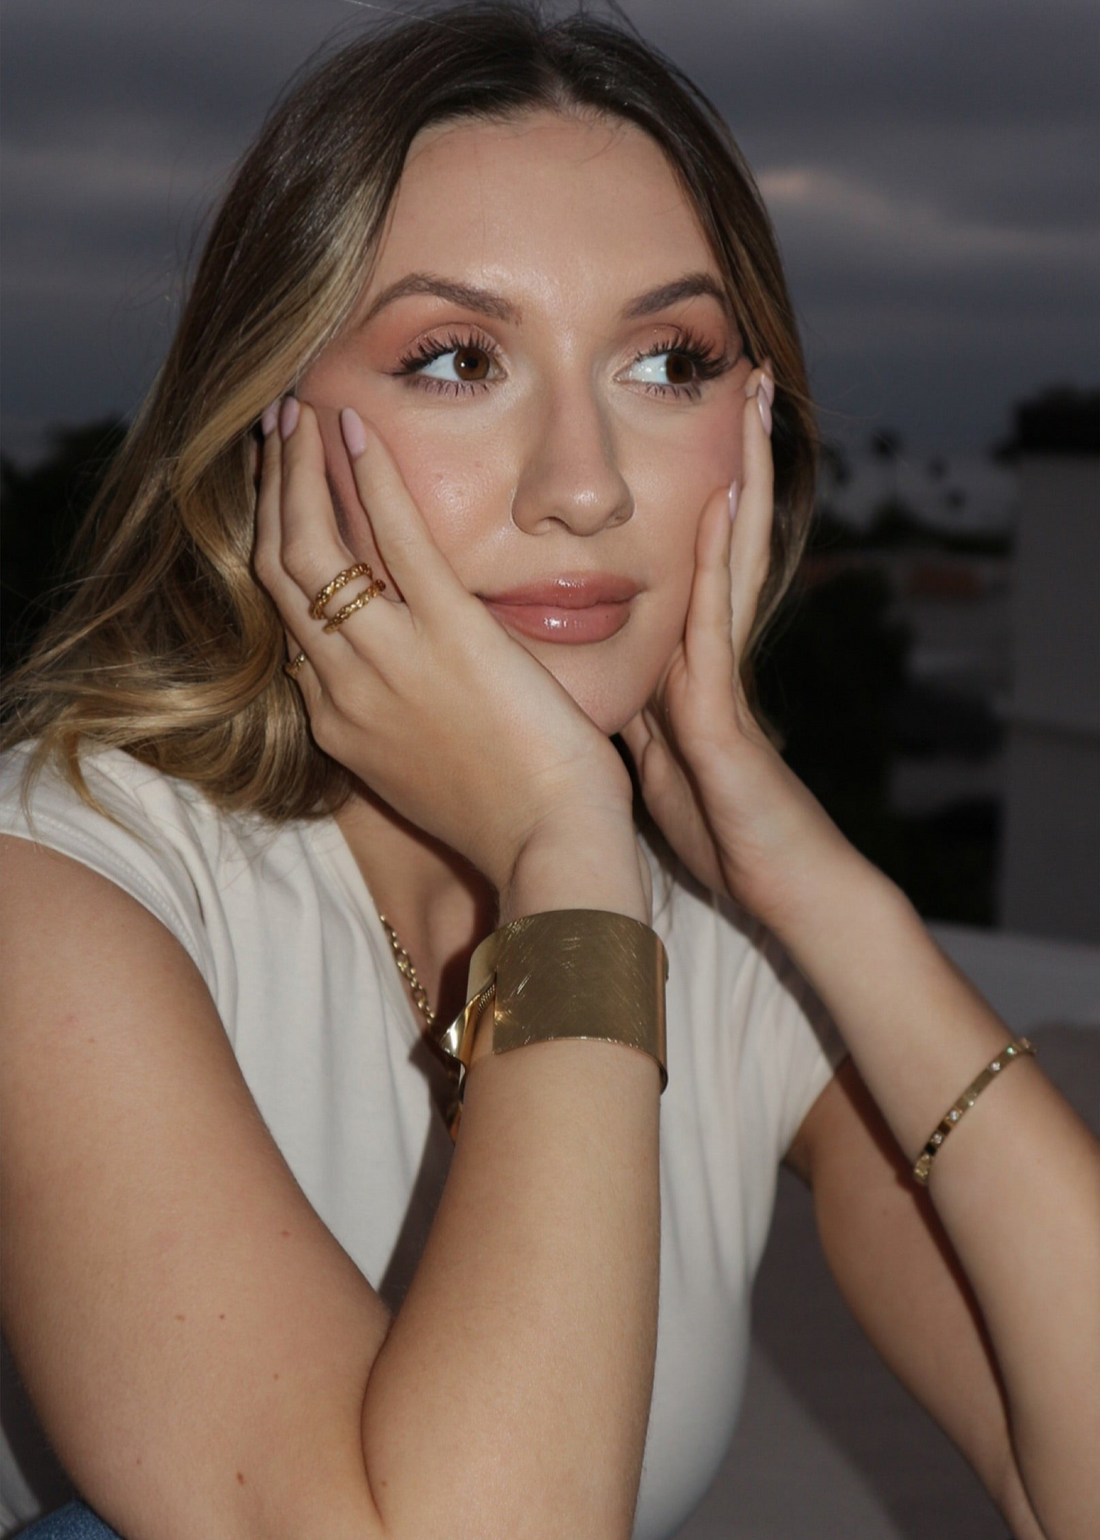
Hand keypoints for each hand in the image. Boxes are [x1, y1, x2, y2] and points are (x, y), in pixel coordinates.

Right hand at [253, 399, 636, 894]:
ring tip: (299, 411)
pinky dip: (368, 476)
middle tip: (276, 435)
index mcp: (337, 722)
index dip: (275, 547)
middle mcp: (343, 686)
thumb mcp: (425, 771)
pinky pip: (392, 538)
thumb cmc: (508, 815)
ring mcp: (389, 659)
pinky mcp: (448, 634)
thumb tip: (406, 680)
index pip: (285, 620)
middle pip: (277, 571)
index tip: (284, 499)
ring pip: (311, 544)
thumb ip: (399, 717)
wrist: (551, 846)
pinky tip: (357, 427)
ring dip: (300, 468)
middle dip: (270, 493)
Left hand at [620, 368, 847, 929]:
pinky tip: (725, 502)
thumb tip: (582, 673)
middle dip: (734, 459)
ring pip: (729, 557)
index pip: (686, 558)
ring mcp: (720, 674)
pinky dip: (721, 561)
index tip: (687, 429)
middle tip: (744, 379)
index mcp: (684, 662)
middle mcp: (706, 651)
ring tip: (751, 403)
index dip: (695, 495)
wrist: (776, 887)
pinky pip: (716, 622)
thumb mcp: (656, 755)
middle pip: (720, 536)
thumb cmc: (716, 828)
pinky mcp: (723, 710)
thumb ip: (630, 706)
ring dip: (742, 478)